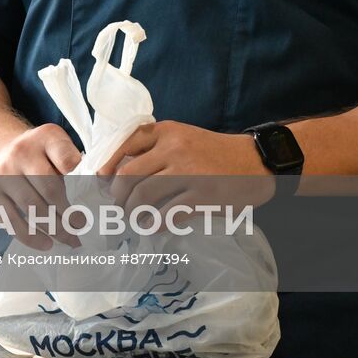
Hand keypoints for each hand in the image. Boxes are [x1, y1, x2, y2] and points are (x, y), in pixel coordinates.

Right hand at [0, 124, 82, 249]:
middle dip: (69, 214)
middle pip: (49, 189)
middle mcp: (21, 152)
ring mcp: (3, 173)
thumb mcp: (56, 147)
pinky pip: (12, 221)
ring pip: (32, 208)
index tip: (92, 198)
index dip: (80, 178)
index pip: (66, 158)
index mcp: (45, 137)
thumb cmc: (38, 156)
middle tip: (81, 228)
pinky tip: (47, 244)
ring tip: (70, 240)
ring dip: (55, 229)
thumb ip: (73, 165)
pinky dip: (32, 237)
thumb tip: (93, 199)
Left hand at [96, 121, 275, 214]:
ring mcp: (188, 172)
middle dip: (118, 194)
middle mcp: (174, 148)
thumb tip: (120, 170)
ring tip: (133, 218)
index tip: (102, 179)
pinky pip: (168, 214)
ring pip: (143, 195)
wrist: (256, 161)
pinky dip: (155, 223)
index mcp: (166, 131)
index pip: (125, 143)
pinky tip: (153, 226)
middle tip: (119, 204)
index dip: (108, 163)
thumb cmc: (215, 152)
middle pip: (129, 174)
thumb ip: (156, 148)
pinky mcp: (202, 195)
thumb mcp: (184, 137)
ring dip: (133, 211)